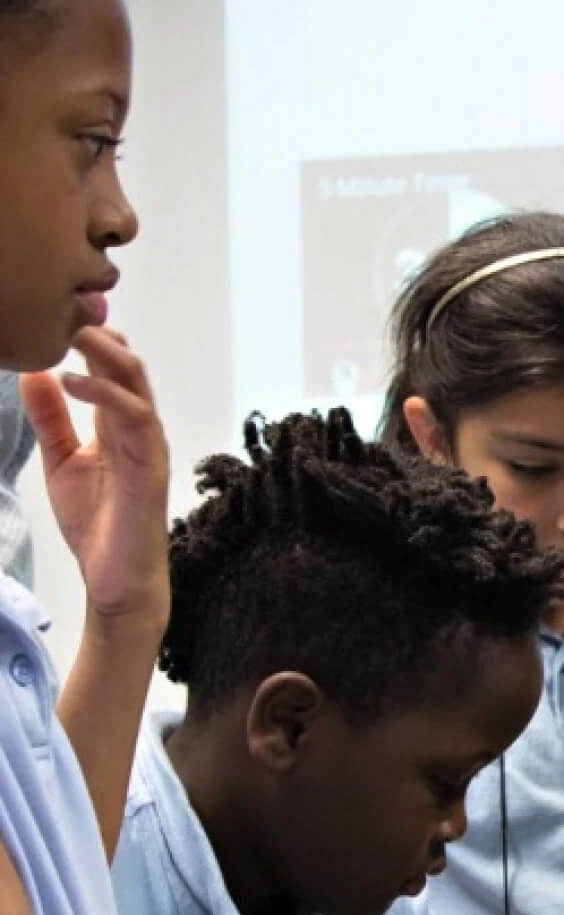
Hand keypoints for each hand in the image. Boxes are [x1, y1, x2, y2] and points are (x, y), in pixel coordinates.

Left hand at [20, 327, 168, 633]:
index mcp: (118, 426)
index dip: (91, 338)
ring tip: (74, 331)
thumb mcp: (61, 461)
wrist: (116, 578)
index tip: (59, 313)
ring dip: (107, 353)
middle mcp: (138, 429)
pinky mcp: (150, 465)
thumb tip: (34, 374)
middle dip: (101, 334)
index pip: (111, 369)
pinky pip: (135, 418)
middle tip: (68, 306)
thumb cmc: (97, 524)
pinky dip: (106, 394)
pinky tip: (72, 382)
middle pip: (128, 366)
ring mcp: (147, 445)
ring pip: (137, 383)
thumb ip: (51, 420)